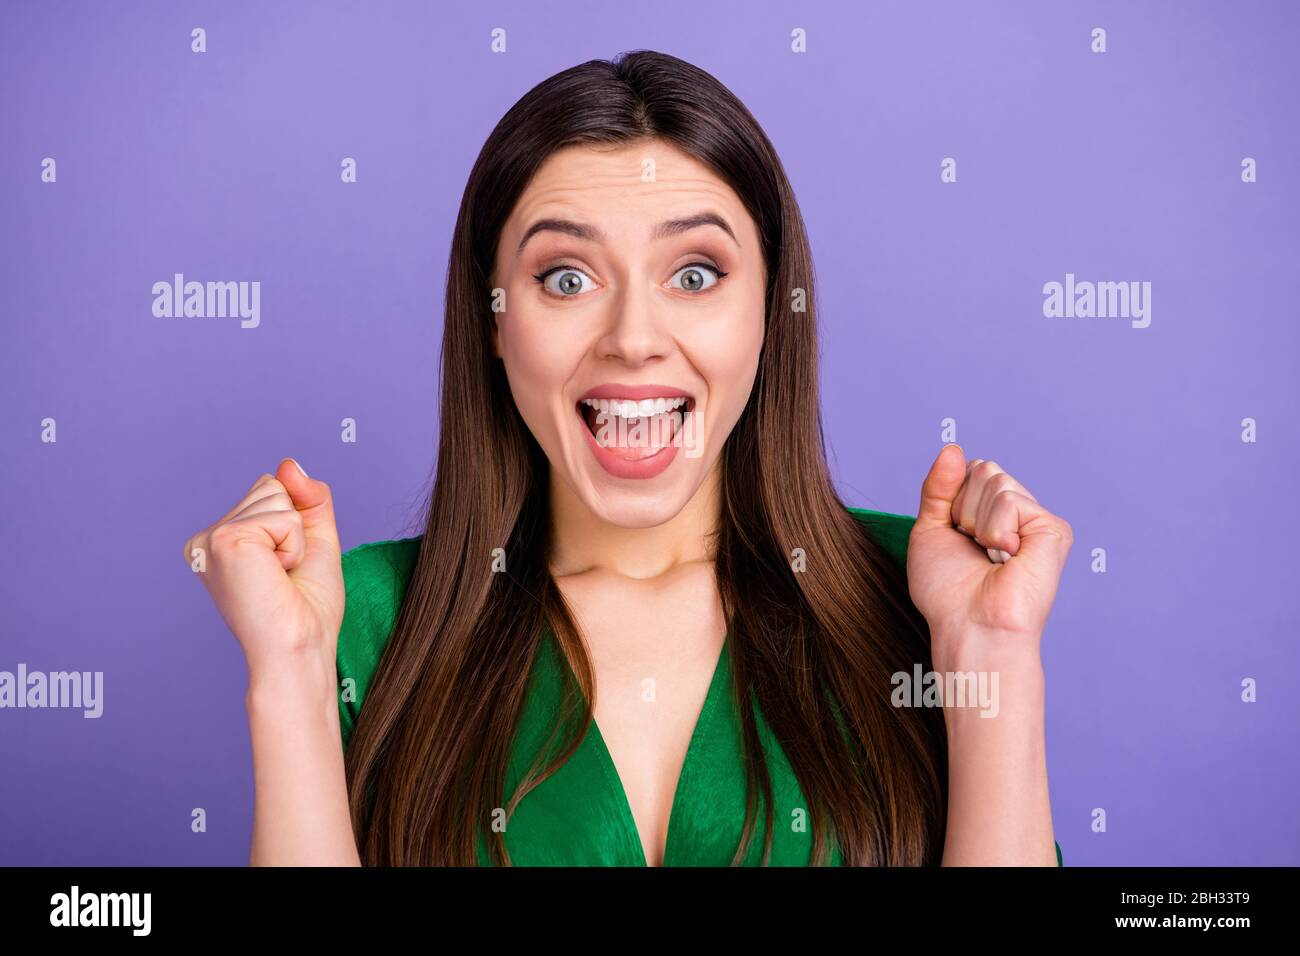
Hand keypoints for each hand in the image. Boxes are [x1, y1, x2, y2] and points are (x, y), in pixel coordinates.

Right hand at [183, 458, 344, 684]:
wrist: (299, 648)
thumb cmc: (306, 608)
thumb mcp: (314, 540)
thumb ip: (307, 497)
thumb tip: (289, 463)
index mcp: (221, 540)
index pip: (270, 488)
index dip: (295, 523)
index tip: (284, 567)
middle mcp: (207, 538)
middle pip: (272, 486)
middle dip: (295, 527)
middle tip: (284, 574)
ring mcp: (212, 538)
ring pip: (278, 496)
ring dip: (295, 538)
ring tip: (279, 576)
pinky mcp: (224, 540)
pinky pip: (284, 516)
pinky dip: (294, 545)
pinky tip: (276, 575)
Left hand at [907, 444, 1072, 663]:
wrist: (969, 627)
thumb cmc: (948, 593)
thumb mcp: (930, 529)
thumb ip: (938, 487)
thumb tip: (952, 448)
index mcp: (992, 513)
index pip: (968, 470)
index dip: (951, 500)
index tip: (956, 537)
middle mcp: (1018, 513)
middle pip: (983, 468)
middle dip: (963, 508)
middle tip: (974, 548)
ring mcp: (1036, 520)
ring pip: (995, 480)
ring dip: (977, 522)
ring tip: (990, 556)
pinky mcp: (1053, 529)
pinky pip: (1009, 499)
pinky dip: (996, 528)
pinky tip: (1007, 557)